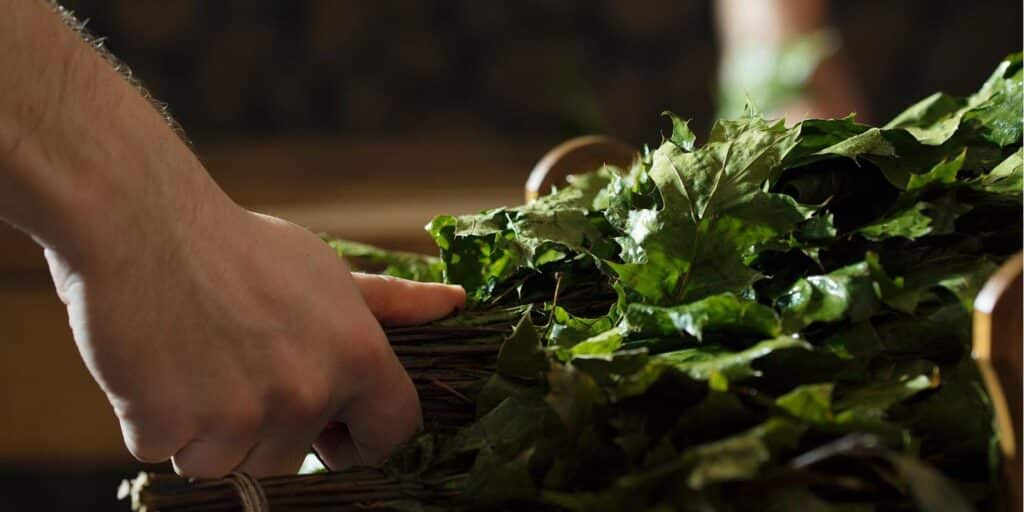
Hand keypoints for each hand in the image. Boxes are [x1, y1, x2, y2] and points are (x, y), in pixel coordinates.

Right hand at [44, 201, 464, 477]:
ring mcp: (238, 417)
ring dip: (210, 431)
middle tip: (240, 365)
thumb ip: (392, 305)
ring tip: (198, 361)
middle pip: (293, 458)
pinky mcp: (171, 429)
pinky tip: (159, 367)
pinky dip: (158, 423)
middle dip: (270, 428)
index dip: (364, 439)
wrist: (142, 225)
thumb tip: (454, 304)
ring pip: (230, 463)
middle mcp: (306, 393)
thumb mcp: (328, 272)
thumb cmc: (240, 248)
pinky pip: (171, 454)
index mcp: (357, 357)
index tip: (335, 431)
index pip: (393, 434)